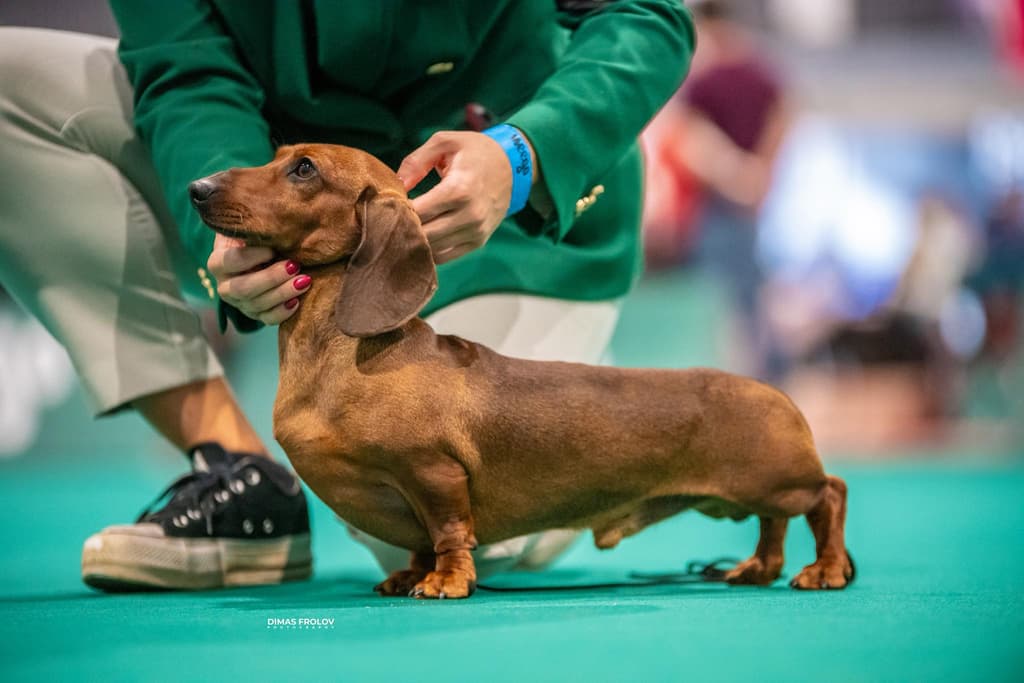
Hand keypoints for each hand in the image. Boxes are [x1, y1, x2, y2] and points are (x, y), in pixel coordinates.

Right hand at [206, 234, 311, 323]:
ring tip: (304, 280)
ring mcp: (240, 303)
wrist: (261, 255)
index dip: (252, 256)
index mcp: (218, 262)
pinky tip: (297, 301)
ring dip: (282, 293)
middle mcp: (225, 286)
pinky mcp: (256, 314)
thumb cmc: (256, 238)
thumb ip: (254, 227)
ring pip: (256, 305)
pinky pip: (267, 319)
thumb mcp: (250, 229)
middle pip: (242, 288)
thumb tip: (269, 216)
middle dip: (270, 278)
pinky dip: (282, 312)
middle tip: (293, 266)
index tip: (272, 248)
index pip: (229, 261)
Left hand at [397, 131, 521, 263]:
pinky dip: (429, 250)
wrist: (513, 167)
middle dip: (403, 227)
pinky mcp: (478, 242)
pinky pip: (445, 256)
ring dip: (415, 240)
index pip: (418, 211)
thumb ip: (415, 162)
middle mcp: (470, 215)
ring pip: (432, 249)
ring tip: (404, 226)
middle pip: (423, 234)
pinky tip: (421, 236)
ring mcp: (476, 232)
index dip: (398, 209)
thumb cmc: (475, 151)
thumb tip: (396, 185)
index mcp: (460, 189)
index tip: (389, 202)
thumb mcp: (445, 142)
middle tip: (392, 217)